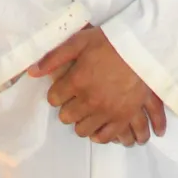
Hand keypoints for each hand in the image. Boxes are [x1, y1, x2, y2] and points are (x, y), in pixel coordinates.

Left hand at [30, 27, 166, 144]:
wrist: (145, 48)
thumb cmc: (112, 41)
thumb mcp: (81, 41)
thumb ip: (55, 56)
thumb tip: (32, 71)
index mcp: (77, 81)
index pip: (54, 99)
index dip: (57, 93)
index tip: (63, 89)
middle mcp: (89, 101)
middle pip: (67, 117)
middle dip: (68, 108)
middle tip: (76, 99)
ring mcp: (107, 111)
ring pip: (83, 130)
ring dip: (82, 122)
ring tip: (88, 112)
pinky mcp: (124, 117)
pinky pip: (106, 136)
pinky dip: (101, 135)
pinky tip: (100, 127)